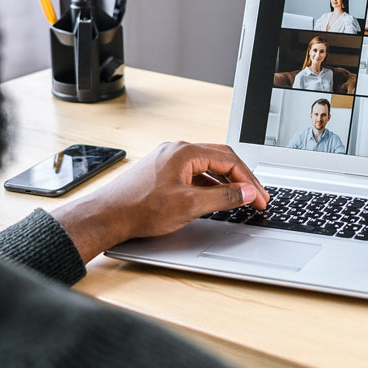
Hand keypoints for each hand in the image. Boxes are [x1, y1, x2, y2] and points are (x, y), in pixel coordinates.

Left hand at [49, 142, 269, 261]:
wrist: (107, 216)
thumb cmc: (140, 209)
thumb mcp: (189, 205)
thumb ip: (223, 197)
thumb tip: (247, 193)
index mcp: (185, 152)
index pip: (229, 160)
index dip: (249, 181)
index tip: (260, 198)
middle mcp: (176, 150)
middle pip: (220, 159)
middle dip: (242, 179)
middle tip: (257, 197)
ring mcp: (168, 160)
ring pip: (207, 166)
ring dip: (226, 182)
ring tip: (240, 199)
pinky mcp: (161, 172)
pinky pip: (193, 173)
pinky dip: (209, 185)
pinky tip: (214, 198)